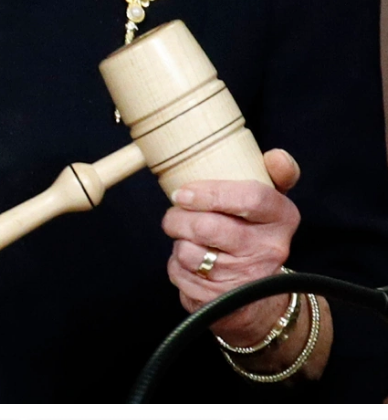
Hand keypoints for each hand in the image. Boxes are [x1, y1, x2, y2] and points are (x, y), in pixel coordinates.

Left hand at [161, 148, 300, 344]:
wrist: (258, 297)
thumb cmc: (255, 233)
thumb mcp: (270, 201)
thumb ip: (276, 172)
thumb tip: (275, 156)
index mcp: (283, 218)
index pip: (250, 198)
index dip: (210, 192)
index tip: (182, 192)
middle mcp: (269, 251)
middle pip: (210, 227)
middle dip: (179, 218)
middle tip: (174, 213)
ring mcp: (245, 280)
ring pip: (189, 252)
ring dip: (177, 240)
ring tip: (184, 235)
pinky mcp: (220, 302)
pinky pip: (180, 274)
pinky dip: (175, 264)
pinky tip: (188, 260)